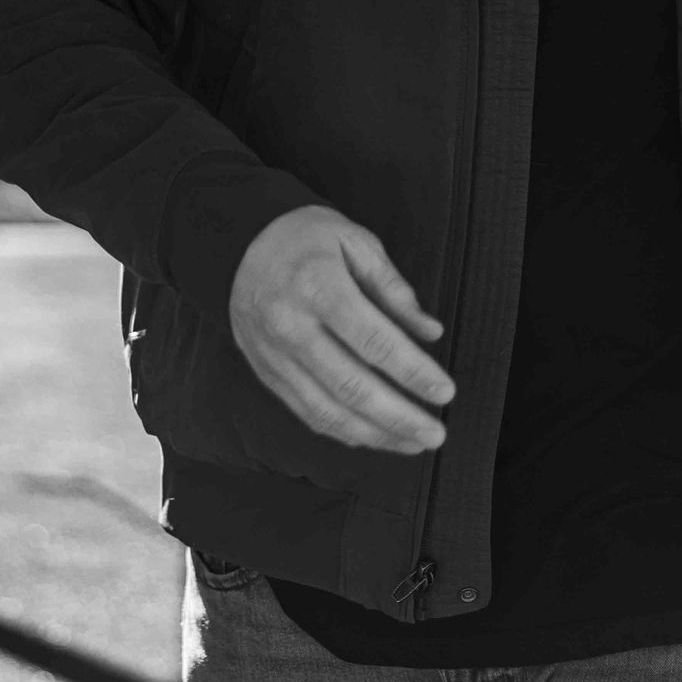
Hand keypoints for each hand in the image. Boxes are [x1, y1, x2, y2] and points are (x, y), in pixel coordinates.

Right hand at [228, 207, 455, 454]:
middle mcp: (291, 326)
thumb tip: (429, 332)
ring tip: (412, 442)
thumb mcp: (355, 243)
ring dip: (375, 434)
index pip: (374, 342)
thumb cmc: (305, 239)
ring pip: (328, 410)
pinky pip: (307, 412)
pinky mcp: (267, 373)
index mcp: (318, 287)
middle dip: (399, 416)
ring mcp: (275, 356)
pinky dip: (343, 430)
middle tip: (434, 432)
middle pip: (352, 386)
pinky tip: (373, 436)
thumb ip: (393, 289)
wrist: (239, 246)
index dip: (413, 372)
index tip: (443, 390)